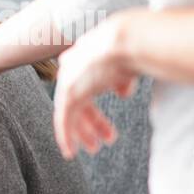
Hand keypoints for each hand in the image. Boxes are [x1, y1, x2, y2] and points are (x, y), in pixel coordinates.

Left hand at [53, 12, 138, 159]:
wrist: (123, 41)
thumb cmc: (130, 48)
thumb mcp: (127, 66)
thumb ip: (121, 80)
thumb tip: (122, 92)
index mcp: (84, 63)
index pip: (84, 89)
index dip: (93, 108)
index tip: (103, 124)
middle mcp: (71, 72)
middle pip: (77, 103)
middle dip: (91, 123)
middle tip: (99, 141)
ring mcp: (68, 83)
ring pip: (70, 114)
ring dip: (82, 133)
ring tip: (94, 148)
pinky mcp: (68, 95)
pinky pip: (63, 121)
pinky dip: (66, 138)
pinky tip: (70, 152)